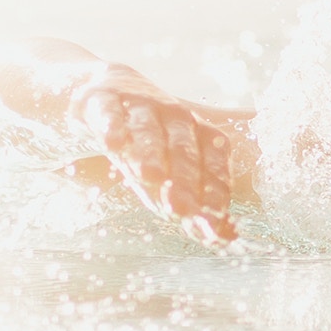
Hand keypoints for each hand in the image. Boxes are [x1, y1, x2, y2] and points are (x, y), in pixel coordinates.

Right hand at [66, 70, 248, 243]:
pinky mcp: (104, 101)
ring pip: (148, 131)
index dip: (215, 193)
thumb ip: (195, 202)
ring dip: (150, 153)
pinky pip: (110, 114)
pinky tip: (112, 144)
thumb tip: (226, 238)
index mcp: (199, 137)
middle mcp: (175, 119)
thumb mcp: (169, 171)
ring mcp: (140, 107)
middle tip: (182, 210)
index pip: (213, 165)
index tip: (214, 225)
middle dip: (184, 181)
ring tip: (149, 177)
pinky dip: (112, 127)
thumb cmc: (148, 143)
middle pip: (183, 151)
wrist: (105, 92)